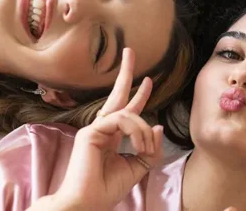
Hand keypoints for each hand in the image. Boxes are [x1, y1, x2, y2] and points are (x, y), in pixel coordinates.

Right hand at [45, 48, 162, 210]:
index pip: (126, 110)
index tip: (149, 81)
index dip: (139, 95)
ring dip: (144, 131)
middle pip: (117, 95)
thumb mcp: (137, 168)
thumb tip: (158, 127)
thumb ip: (149, 148)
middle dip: (126, 73)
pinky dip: (136, 131)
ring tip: (145, 149)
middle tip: (130, 51)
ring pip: (129, 114)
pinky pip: (122, 120)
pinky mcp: (91, 132)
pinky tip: (138, 146)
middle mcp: (102, 130)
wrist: (87, 204)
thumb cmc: (107, 190)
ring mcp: (94, 129)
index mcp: (111, 138)